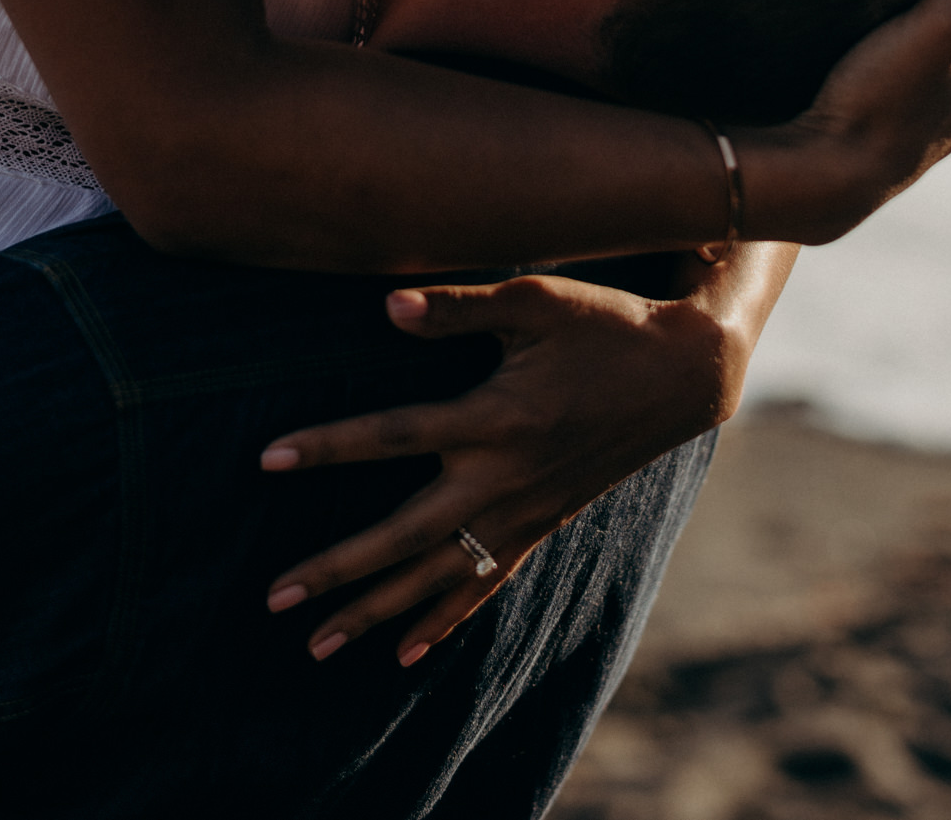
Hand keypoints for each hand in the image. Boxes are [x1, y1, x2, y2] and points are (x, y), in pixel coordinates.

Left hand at [260, 249, 791, 666]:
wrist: (682, 374)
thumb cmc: (604, 323)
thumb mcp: (535, 299)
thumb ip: (458, 307)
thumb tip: (388, 305)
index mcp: (496, 416)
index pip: (392, 435)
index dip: (327, 445)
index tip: (267, 459)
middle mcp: (505, 476)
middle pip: (404, 534)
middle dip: (337, 569)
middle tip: (273, 598)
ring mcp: (525, 509)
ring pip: (439, 576)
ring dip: (376, 611)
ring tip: (317, 645)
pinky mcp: (543, 523)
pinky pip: (484, 583)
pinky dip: (442, 619)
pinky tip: (404, 652)